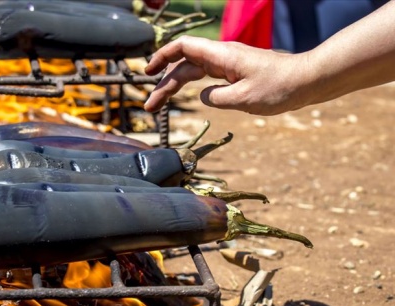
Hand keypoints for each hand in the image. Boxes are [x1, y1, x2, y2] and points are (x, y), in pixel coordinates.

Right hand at [144, 36, 312, 115]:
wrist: (306, 81)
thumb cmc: (280, 87)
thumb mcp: (245, 98)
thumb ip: (217, 98)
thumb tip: (204, 97)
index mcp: (221, 56)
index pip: (183, 48)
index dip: (163, 56)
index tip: (149, 71)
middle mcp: (221, 57)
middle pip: (183, 66)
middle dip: (163, 84)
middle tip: (149, 106)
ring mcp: (227, 65)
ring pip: (193, 73)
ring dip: (174, 88)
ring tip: (158, 106)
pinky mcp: (234, 74)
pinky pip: (206, 78)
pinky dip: (192, 88)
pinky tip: (187, 99)